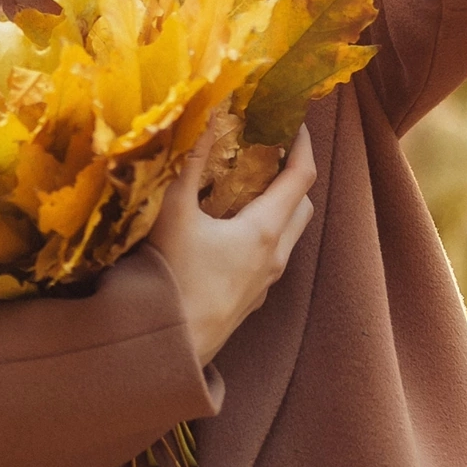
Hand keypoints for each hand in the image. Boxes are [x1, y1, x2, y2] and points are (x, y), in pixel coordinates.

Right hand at [148, 126, 316, 365]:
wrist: (163, 353)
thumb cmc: (169, 279)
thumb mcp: (173, 212)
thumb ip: (190, 160)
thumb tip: (206, 113)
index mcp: (264, 231)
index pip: (302, 177)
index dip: (302, 143)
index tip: (293, 119)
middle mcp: (274, 257)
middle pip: (302, 205)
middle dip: (293, 173)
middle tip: (268, 148)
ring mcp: (264, 284)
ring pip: (287, 234)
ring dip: (278, 204)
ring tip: (246, 182)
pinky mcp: (249, 301)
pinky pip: (269, 257)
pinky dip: (262, 231)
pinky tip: (228, 226)